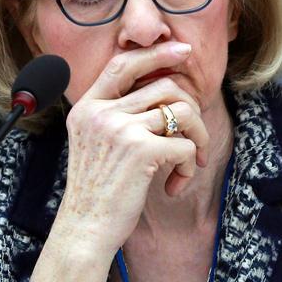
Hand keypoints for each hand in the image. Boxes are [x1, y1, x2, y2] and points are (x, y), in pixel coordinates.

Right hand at [55, 41, 209, 258]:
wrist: (84, 229)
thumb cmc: (96, 191)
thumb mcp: (93, 142)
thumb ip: (115, 114)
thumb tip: (164, 89)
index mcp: (87, 107)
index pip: (123, 64)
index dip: (156, 53)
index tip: (183, 51)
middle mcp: (101, 112)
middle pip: (165, 86)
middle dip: (191, 110)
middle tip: (194, 137)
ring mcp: (121, 129)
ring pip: (182, 112)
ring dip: (197, 138)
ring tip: (188, 162)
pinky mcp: (141, 151)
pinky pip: (185, 145)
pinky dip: (188, 167)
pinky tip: (173, 186)